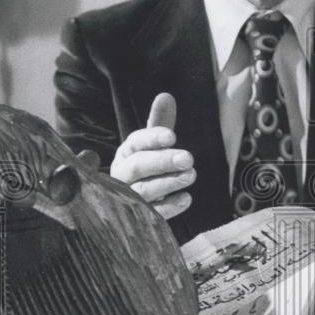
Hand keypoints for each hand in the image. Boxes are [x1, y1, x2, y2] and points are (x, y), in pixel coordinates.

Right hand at [110, 93, 194, 219]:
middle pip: (138, 167)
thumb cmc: (146, 171)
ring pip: (143, 191)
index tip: (172, 136)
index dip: (152, 138)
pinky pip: (150, 215)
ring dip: (167, 183)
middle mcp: (123, 176)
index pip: (135, 143)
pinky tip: (186, 199)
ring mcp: (128, 199)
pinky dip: (168, 208)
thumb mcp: (152, 147)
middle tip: (189, 158)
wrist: (130, 208)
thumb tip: (166, 95)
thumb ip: (160, 124)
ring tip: (191, 175)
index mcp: (126, 154)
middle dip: (162, 161)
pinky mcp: (138, 219)